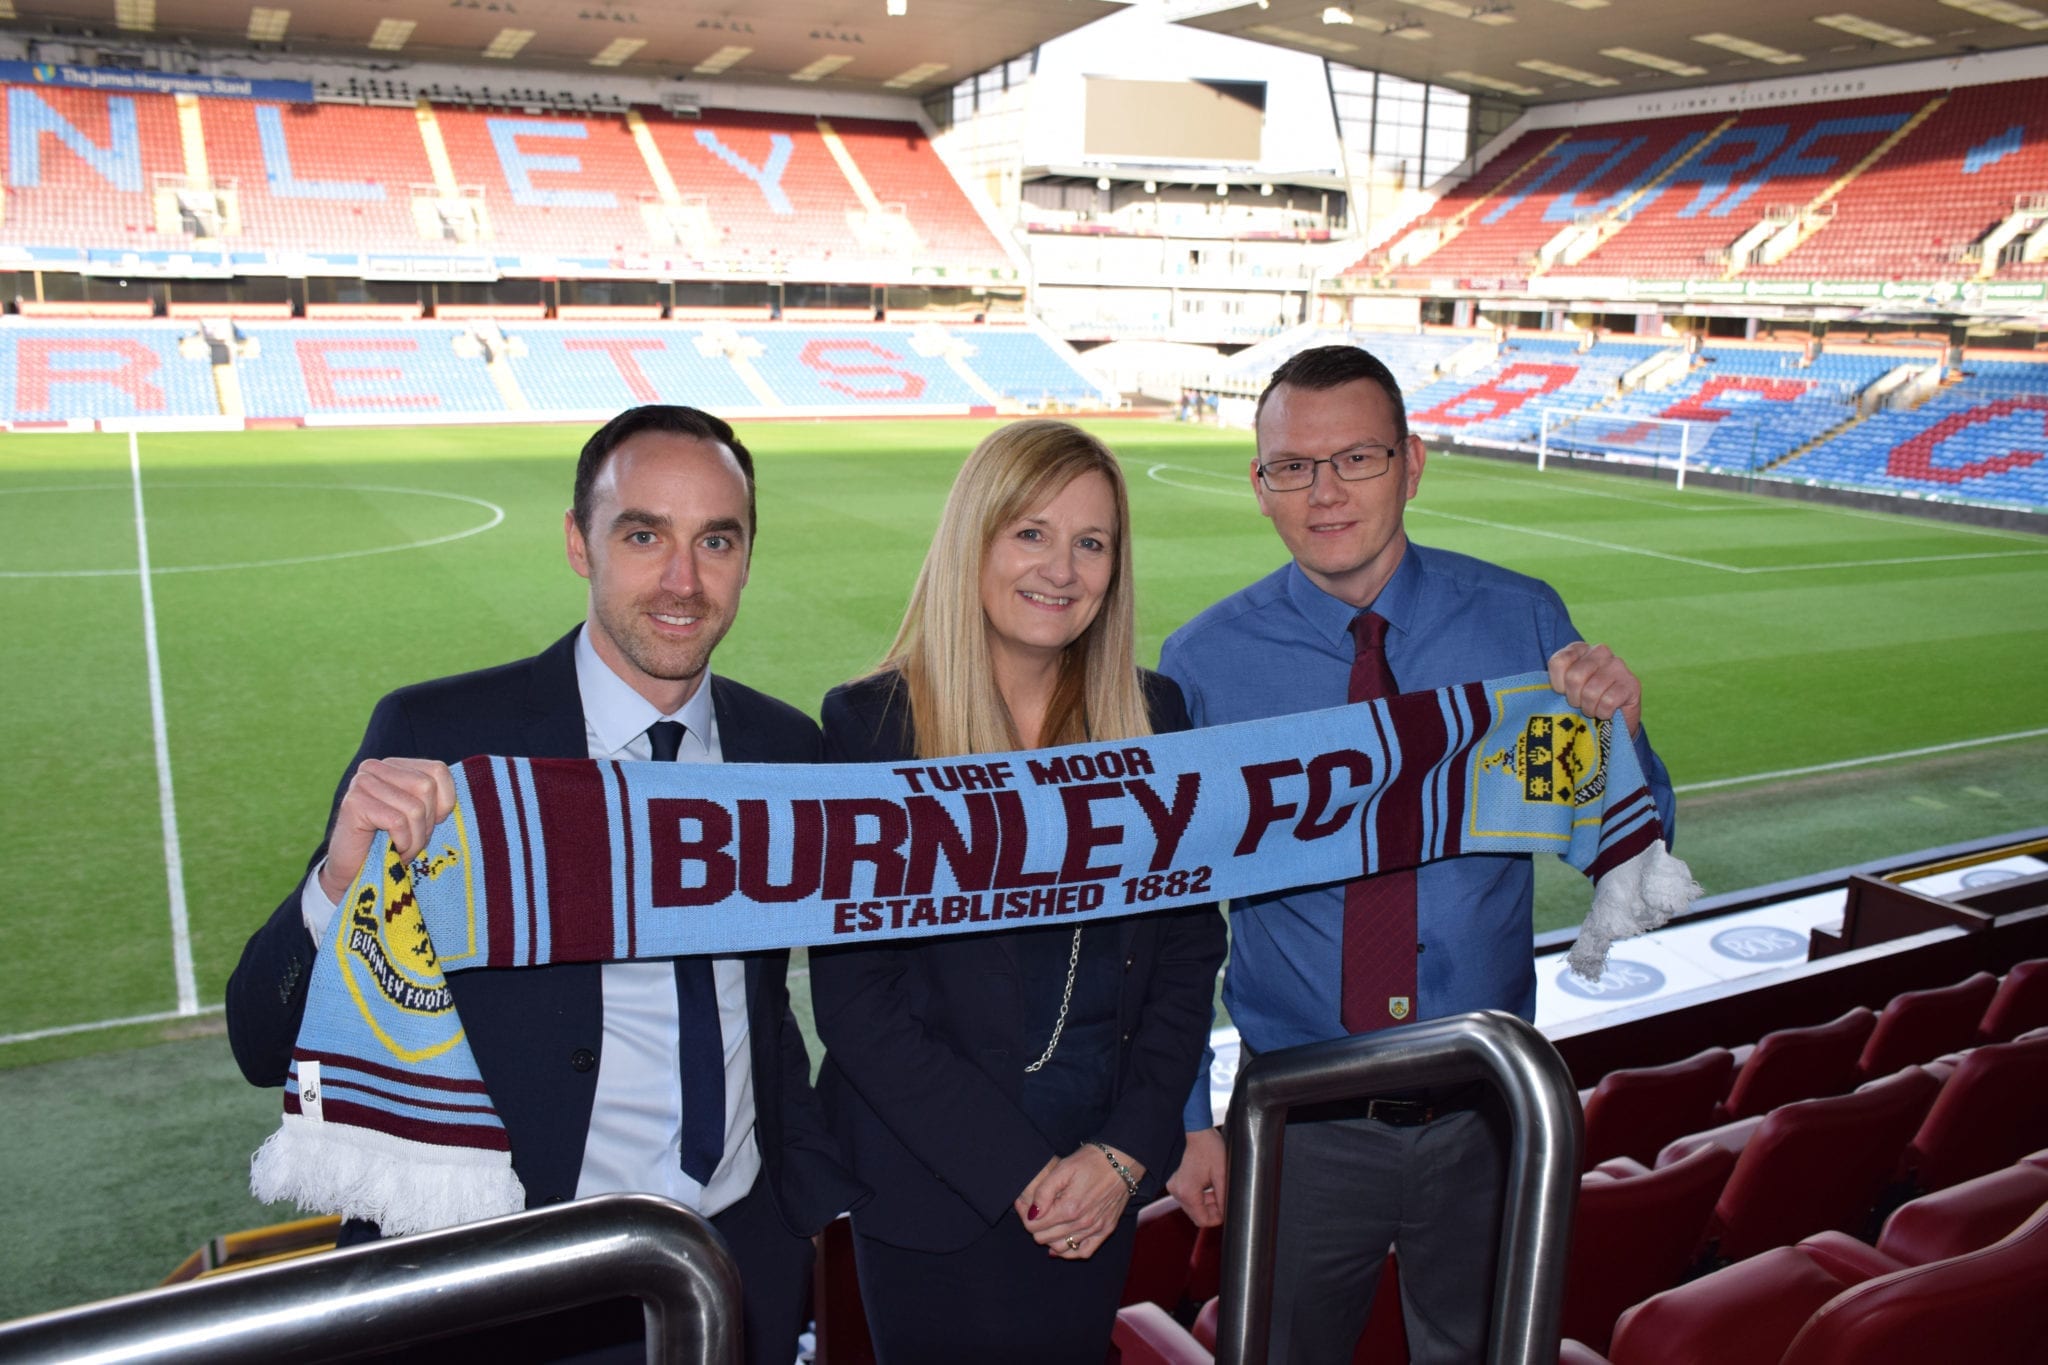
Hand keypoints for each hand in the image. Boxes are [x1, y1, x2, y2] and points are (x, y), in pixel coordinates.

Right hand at [318, 758, 456, 902]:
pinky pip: (397, 821)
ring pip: (414, 807)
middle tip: (411, 841)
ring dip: (415, 838)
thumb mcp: (422, 818)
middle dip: (426, 823)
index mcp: (395, 765)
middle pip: (426, 787)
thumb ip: (437, 798)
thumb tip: (472, 784)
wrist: (355, 875)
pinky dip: (402, 843)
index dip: (443, 803)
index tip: (430, 824)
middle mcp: (375, 767)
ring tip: (401, 849)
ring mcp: (361, 782)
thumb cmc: (394, 846)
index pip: (438, 770)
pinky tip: (391, 851)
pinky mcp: (353, 802)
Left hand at [1018, 1143, 1145, 1259]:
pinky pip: (1084, 1252)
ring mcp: (1095, 1228)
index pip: (1034, 1226)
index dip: (1024, 1215)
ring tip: (1048, 1225)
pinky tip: (1063, 1243)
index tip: (1023, 1205)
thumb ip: (1044, 1192)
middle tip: (1034, 1213)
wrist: (1121, 1161)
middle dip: (1035, 1227)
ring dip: (1049, 1239)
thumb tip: (1032, 1213)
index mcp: (1069, 1208)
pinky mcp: (1106, 1230)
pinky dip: (1070, 1252)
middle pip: (1044, 1238)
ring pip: (1061, 1248)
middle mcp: (1082, 1223)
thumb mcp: (1062, 1168)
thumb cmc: (1090, 1161)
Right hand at [1167, 1127, 1227, 1227]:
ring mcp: (1173, 1186)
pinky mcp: (1174, 1180)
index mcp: (1187, 1192)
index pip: (1202, 1221)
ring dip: (1206, 1202)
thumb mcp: (1222, 1173)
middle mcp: (1176, 1191)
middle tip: (1223, 1195)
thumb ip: (1224, 1197)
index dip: (1218, 1218)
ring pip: (1192, 1206)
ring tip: (1216, 1187)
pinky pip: (1188, 1196)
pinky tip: (1207, 1182)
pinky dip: (1199, 1195)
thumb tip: (1228, 1212)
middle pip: (1196, 1215)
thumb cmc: (1208, 1146)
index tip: (1227, 1208)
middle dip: (1212, 1209)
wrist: (1195, 1128)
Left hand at [1548, 642, 1641, 737]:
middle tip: (1580, 704)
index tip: (1563, 693)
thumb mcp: (1566, 689)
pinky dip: (1603, 713)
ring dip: (1589, 708)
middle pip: (1574, 677)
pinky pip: (1608, 702)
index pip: (1559, 662)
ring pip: (1591, 691)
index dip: (1558, 684)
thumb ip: (1556, 682)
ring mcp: (1618, 665)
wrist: (1614, 719)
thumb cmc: (1584, 701)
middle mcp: (1600, 651)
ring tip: (1593, 709)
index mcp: (1580, 649)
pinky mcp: (1631, 683)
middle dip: (1574, 698)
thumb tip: (1542, 692)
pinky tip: (1607, 712)